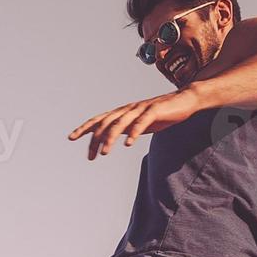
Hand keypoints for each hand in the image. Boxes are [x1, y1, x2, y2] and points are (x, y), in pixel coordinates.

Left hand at [69, 87, 202, 159]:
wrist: (185, 100)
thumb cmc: (161, 114)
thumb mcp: (138, 124)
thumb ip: (124, 129)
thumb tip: (109, 138)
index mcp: (123, 112)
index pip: (99, 120)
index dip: (84, 128)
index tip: (71, 138)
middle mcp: (128, 109)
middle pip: (106, 123)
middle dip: (95, 140)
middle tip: (90, 156)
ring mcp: (141, 109)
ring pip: (121, 123)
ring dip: (111, 138)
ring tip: (105, 153)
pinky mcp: (154, 111)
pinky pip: (142, 122)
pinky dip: (134, 132)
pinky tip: (128, 143)